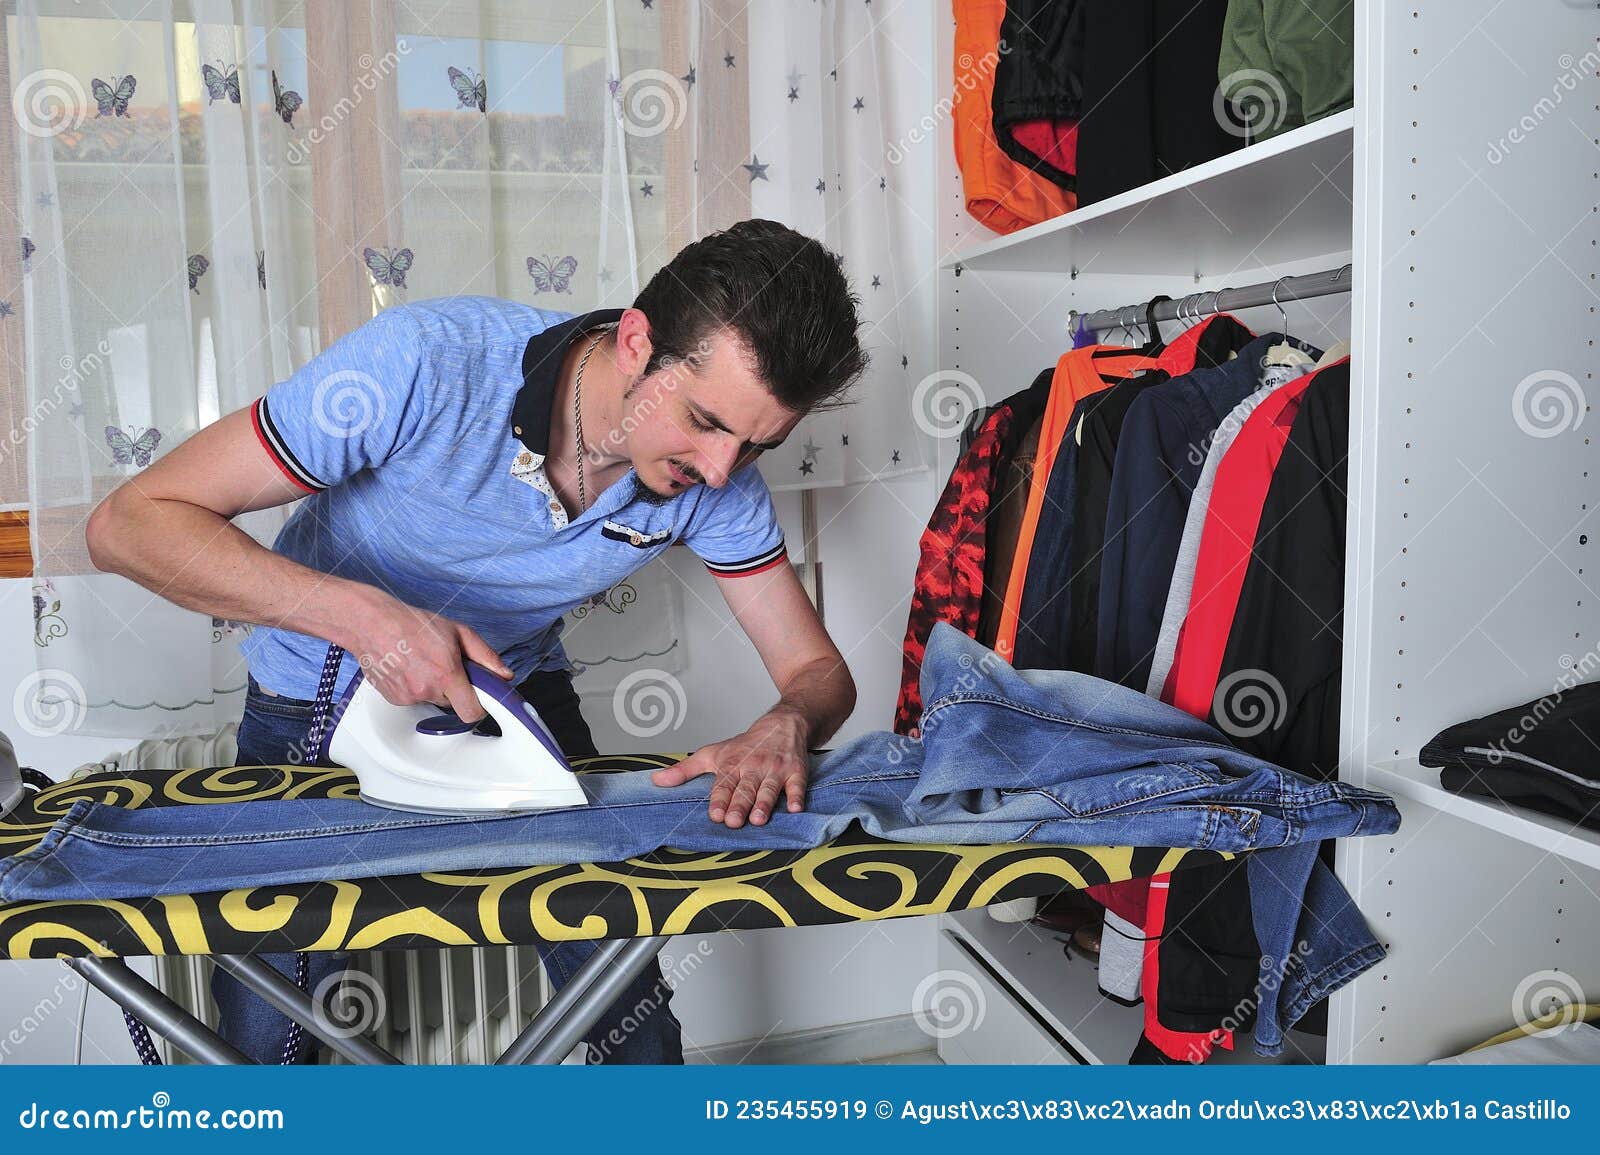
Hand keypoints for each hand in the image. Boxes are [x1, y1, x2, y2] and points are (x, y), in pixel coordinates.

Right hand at [342, 590, 512, 722]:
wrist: (372, 623)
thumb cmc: (412, 624)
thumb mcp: (458, 632)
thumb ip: (486, 656)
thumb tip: (504, 675)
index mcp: (446, 674)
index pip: (472, 712)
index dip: (479, 708)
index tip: (480, 700)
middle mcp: (427, 689)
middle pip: (453, 704)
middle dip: (454, 689)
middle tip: (445, 666)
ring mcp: (408, 696)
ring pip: (432, 700)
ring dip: (433, 687)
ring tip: (423, 662)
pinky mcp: (393, 699)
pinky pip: (413, 699)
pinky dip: (414, 687)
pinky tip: (408, 668)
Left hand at [650, 708, 810, 826]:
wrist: (781, 725)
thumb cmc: (744, 745)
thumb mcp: (712, 754)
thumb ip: (684, 771)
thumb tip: (656, 782)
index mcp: (731, 764)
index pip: (724, 785)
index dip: (719, 800)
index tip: (716, 815)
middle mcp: (753, 767)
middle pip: (745, 789)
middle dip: (739, 805)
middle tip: (734, 822)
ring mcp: (775, 770)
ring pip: (769, 789)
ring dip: (764, 804)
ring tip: (759, 819)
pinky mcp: (795, 772)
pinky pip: (797, 785)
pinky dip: (797, 796)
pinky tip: (796, 808)